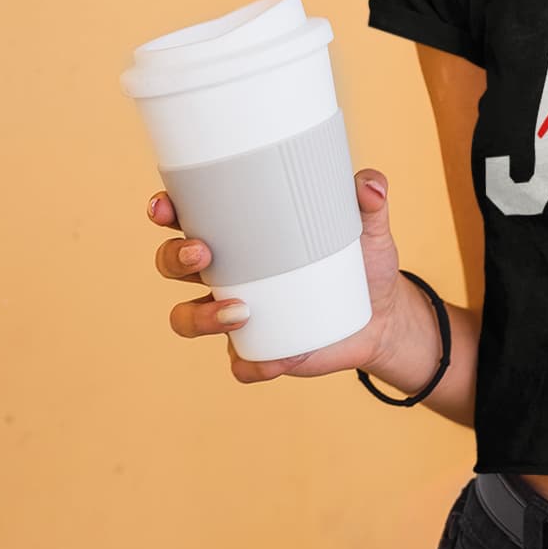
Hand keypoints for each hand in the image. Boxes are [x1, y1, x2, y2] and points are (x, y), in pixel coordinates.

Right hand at [147, 169, 411, 382]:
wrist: (383, 316)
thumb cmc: (361, 260)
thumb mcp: (368, 228)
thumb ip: (369, 201)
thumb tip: (370, 184)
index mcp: (241, 235)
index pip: (189, 217)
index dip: (166, 211)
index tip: (165, 206)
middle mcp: (227, 274)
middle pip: (172, 265)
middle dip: (175, 259)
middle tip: (203, 253)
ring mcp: (236, 316)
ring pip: (187, 318)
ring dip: (200, 316)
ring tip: (241, 311)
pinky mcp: (258, 352)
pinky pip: (240, 364)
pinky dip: (253, 363)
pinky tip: (276, 358)